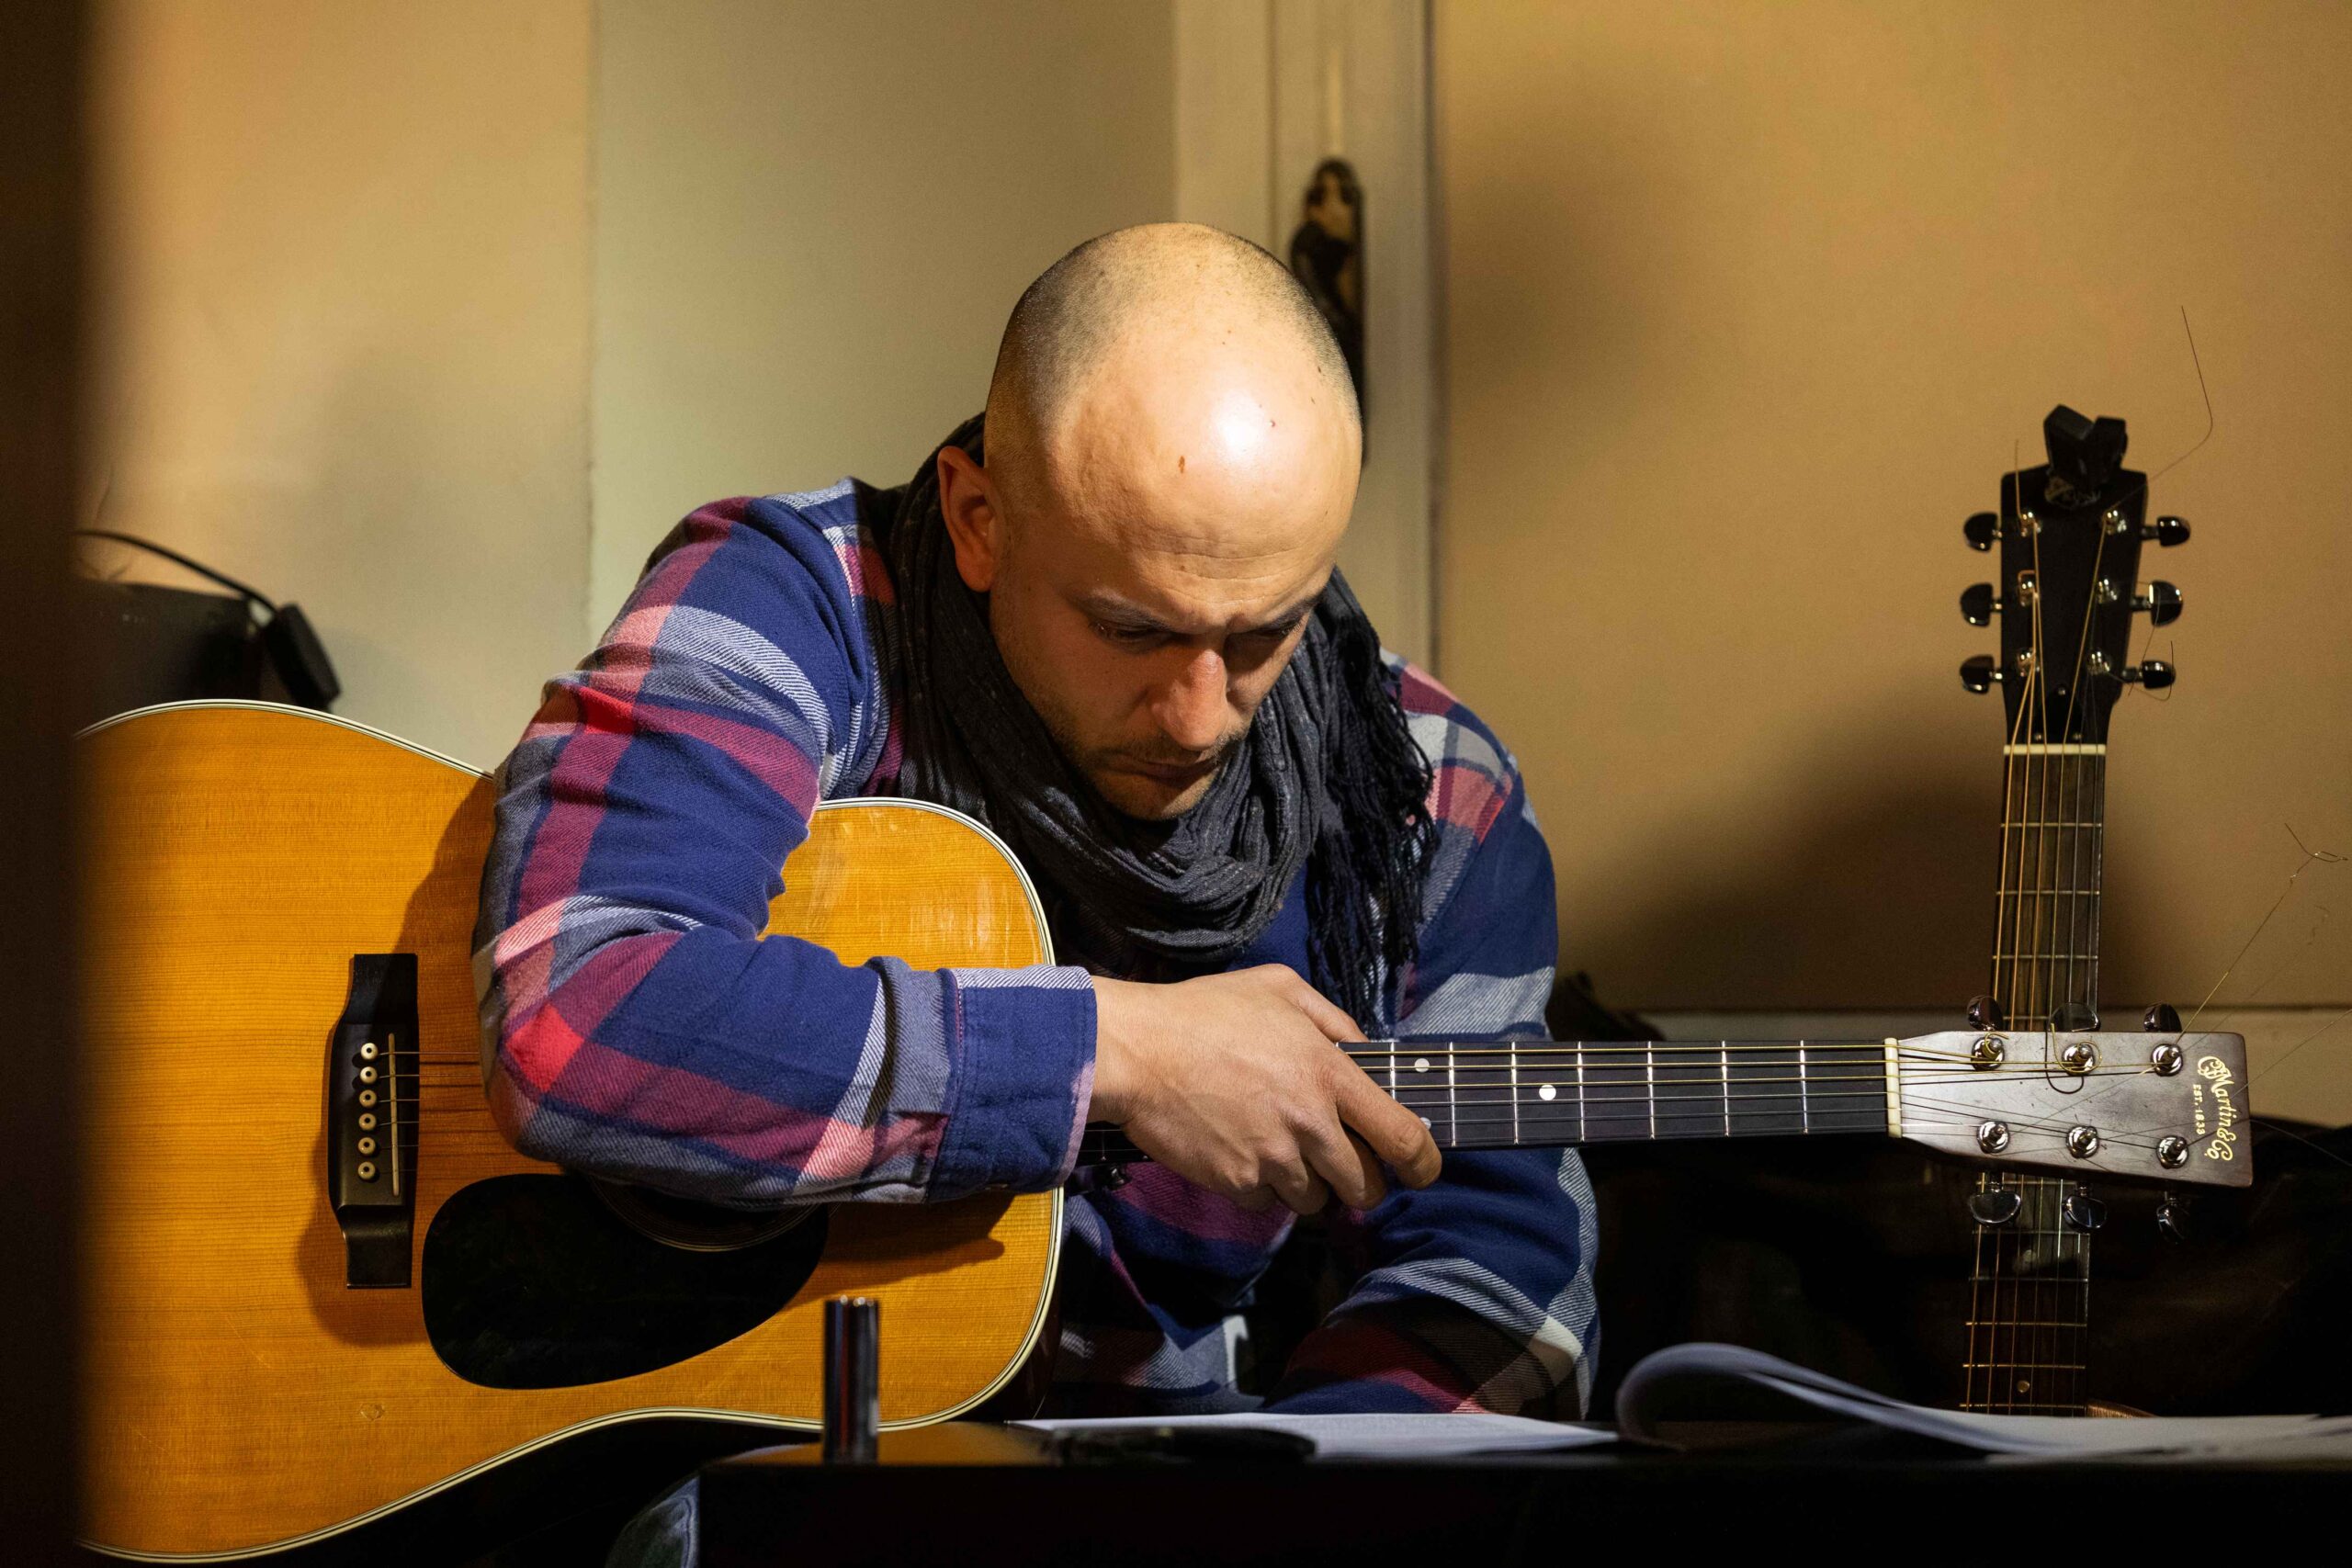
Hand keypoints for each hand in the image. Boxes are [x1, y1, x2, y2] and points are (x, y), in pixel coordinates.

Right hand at [1088, 964, 1440, 1214]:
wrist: (1137, 1050)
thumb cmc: (1205, 1012)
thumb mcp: (1279, 988)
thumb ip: (1333, 1019)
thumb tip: (1363, 1051)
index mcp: (1329, 1075)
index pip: (1402, 1137)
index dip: (1423, 1164)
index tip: (1421, 1171)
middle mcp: (1310, 1124)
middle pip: (1364, 1185)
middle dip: (1362, 1184)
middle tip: (1345, 1168)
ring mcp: (1273, 1158)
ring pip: (1316, 1201)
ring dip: (1309, 1186)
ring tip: (1283, 1154)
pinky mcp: (1236, 1182)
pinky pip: (1268, 1204)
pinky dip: (1263, 1189)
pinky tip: (1244, 1156)